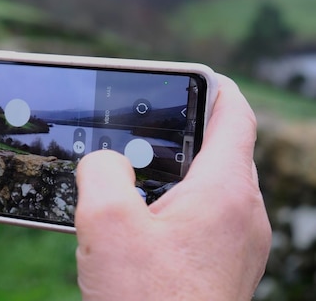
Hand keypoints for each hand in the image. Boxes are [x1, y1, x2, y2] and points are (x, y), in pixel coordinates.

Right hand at [75, 75, 270, 299]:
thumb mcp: (106, 223)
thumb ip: (102, 170)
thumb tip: (105, 161)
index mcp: (224, 190)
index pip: (234, 114)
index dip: (213, 87)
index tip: (188, 79)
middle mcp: (243, 214)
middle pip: (219, 150)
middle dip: (177, 137)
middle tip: (137, 135)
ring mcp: (239, 243)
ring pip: (208, 187)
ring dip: (171, 177)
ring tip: (129, 182)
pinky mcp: (225, 266)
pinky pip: (204, 219)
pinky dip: (175, 208)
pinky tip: (138, 227)